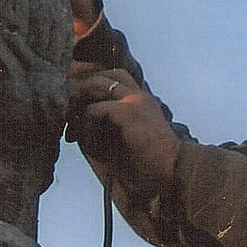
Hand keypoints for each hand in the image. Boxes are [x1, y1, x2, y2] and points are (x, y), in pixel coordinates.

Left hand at [68, 67, 181, 187]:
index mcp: (142, 101)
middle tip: (72, 118)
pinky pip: (94, 110)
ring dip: (79, 107)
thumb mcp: (125, 143)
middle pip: (101, 76)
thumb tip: (78, 129)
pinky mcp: (128, 111)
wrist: (174, 171)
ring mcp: (134, 100)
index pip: (113, 80)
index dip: (93, 92)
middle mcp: (138, 95)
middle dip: (81, 93)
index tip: (80, 115)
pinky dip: (86, 128)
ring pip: (94, 85)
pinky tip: (92, 146)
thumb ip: (105, 131)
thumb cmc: (152, 165)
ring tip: (76, 132)